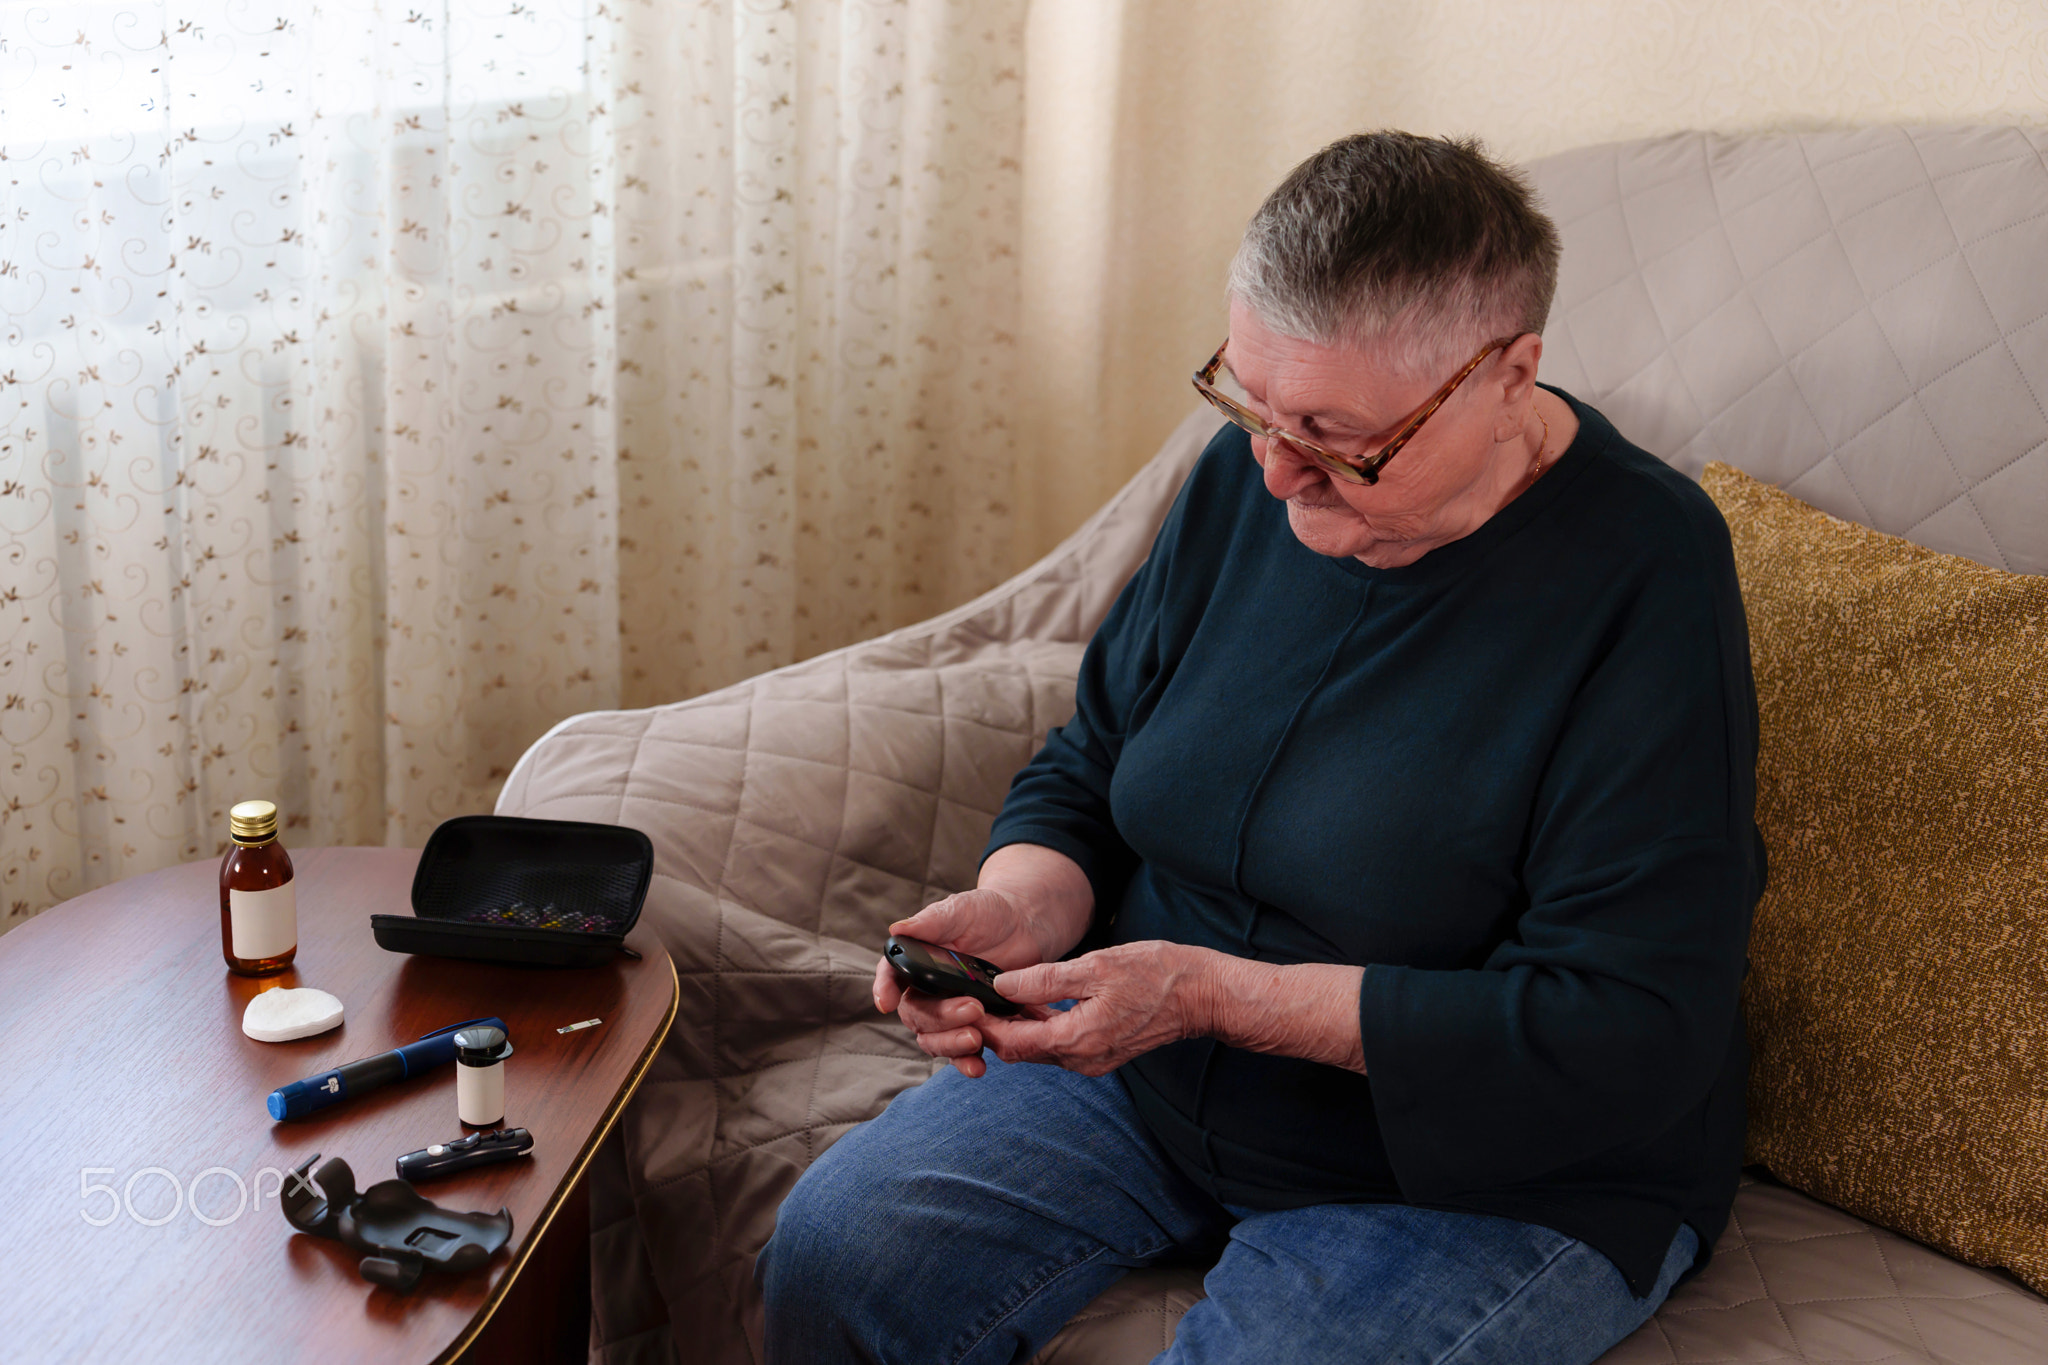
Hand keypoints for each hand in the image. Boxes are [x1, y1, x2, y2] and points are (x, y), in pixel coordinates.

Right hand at [871, 887, 1060, 1078]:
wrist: (1024, 926)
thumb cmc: (988, 912)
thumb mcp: (961, 909)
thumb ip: (932, 921)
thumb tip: (897, 928)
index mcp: (914, 958)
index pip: (890, 975)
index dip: (884, 989)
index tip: (887, 1001)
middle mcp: (925, 989)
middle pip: (916, 1014)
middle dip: (939, 1017)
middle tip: (972, 1009)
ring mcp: (948, 1011)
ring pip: (933, 1038)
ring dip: (950, 1045)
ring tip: (976, 1039)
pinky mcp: (973, 1027)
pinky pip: (961, 1051)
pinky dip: (967, 1062)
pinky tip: (979, 1066)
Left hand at [975, 941, 1213, 1076]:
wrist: (1201, 995)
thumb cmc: (1155, 975)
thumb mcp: (1095, 967)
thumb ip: (1045, 980)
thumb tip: (1004, 984)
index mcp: (1076, 1040)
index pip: (1013, 1043)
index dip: (983, 1025)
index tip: (962, 1003)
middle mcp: (1081, 1059)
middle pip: (1021, 1050)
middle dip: (993, 1028)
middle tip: (969, 999)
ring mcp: (1092, 1060)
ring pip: (1039, 1049)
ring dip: (1015, 1027)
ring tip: (992, 997)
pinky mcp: (1101, 1052)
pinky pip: (1058, 1045)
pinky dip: (1039, 1027)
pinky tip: (1030, 1002)